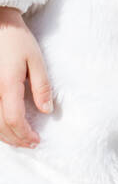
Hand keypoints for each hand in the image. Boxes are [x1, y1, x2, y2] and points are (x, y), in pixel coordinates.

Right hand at [0, 7, 53, 147]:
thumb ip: (41, 87)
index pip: (14, 120)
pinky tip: (5, 128)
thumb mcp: (35, 60)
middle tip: (31, 144)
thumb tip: (47, 110)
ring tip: (20, 140)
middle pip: (0, 126)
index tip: (37, 139)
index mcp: (6, 85)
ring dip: (4, 136)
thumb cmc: (17, 40)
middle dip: (16, 139)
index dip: (25, 134)